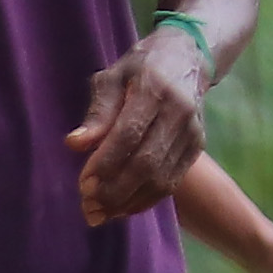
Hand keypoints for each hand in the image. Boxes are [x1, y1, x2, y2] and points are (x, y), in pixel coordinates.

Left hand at [69, 24, 212, 225]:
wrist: (188, 58)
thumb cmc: (140, 67)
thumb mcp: (112, 77)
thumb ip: (96, 111)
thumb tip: (75, 144)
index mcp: (155, 91)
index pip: (129, 135)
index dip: (105, 163)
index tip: (83, 183)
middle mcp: (180, 113)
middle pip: (147, 163)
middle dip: (115, 190)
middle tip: (88, 205)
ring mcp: (193, 132)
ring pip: (162, 178)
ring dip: (128, 201)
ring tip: (99, 213)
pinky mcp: (198, 146)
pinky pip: (172, 181)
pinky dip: (147, 199)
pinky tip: (122, 208)